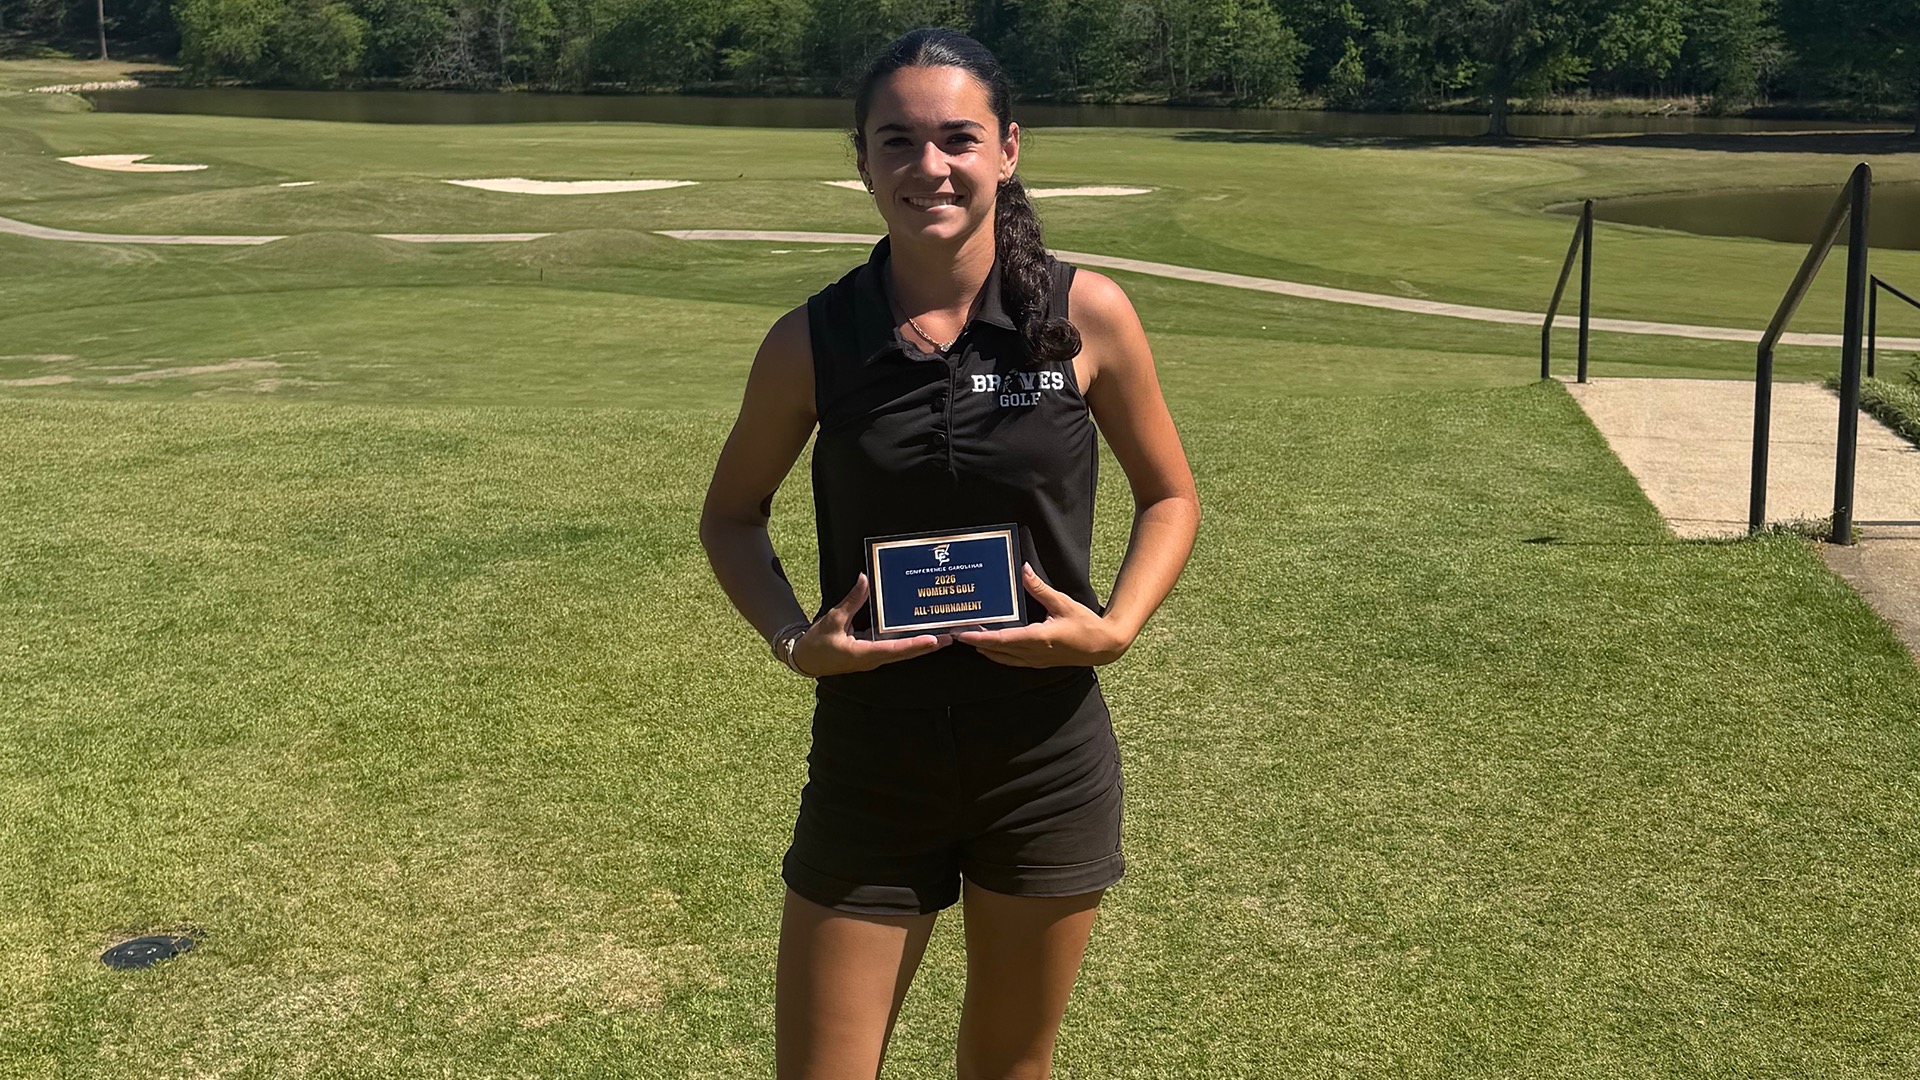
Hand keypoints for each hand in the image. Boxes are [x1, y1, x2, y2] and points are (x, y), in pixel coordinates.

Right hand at [791, 573, 952, 675]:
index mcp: (863, 654)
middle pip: (905, 653)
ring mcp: (874, 657)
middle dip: (927, 646)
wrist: (806, 659)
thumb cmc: (818, 643)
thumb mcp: (833, 620)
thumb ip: (851, 601)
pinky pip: (894, 648)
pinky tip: (919, 634)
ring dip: (921, 645)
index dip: (914, 645)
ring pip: (902, 652)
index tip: (932, 640)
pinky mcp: (872, 653)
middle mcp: (873, 658)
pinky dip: (908, 642)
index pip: (893, 649)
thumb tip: (864, 579)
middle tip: (949, 637)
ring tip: (942, 637)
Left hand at [954, 563, 1129, 667]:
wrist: (1103, 646)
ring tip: (970, 637)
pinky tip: (992, 646)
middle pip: (996, 651)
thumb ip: (1039, 588)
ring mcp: (1035, 661)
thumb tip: (1023, 570)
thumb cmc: (1086, 625)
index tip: (961, 633)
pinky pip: (1012, 661)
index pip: (1000, 640)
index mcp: (1037, 639)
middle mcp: (1033, 653)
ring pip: (1002, 658)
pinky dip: (998, 654)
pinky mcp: (1038, 663)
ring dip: (985, 649)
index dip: (978, 637)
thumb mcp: (1062, 603)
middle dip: (975, 642)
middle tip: (957, 632)